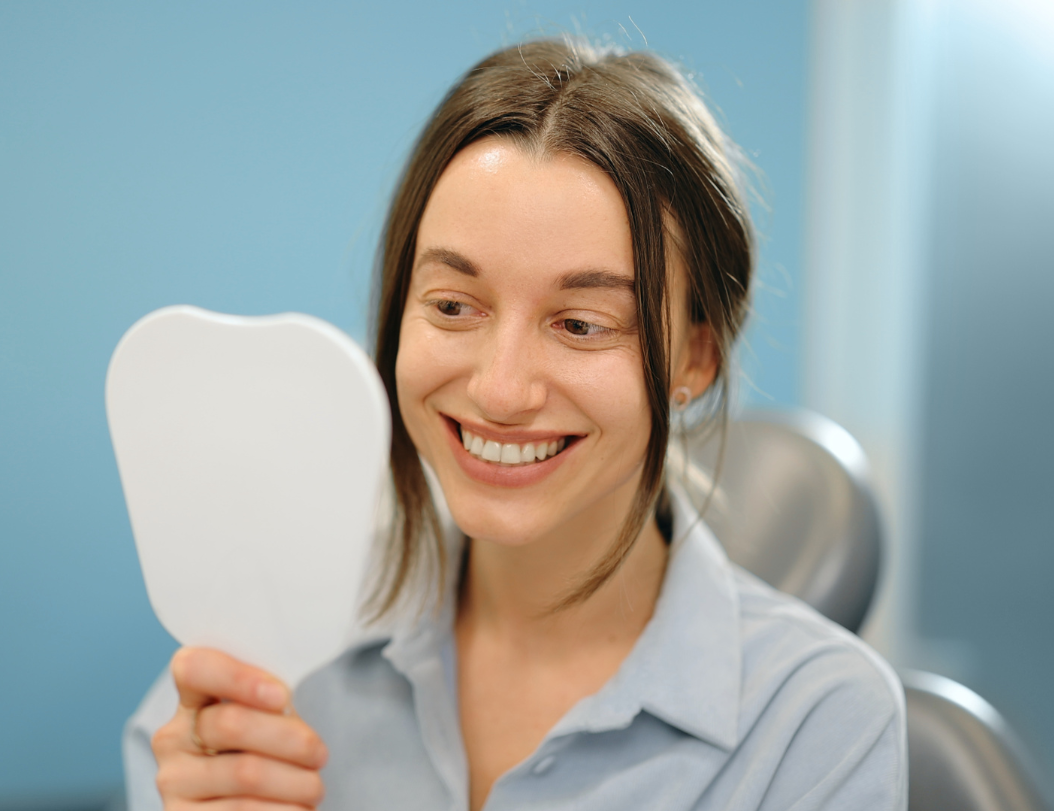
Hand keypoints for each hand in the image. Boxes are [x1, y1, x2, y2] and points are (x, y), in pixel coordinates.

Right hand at [152, 647, 327, 809]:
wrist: (252, 802)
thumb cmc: (267, 749)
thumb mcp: (267, 717)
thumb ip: (270, 699)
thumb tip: (283, 700)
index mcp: (191, 697)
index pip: (195, 668)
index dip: (238, 678)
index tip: (282, 696)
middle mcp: (173, 738)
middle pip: (232, 724)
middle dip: (289, 739)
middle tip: (319, 753)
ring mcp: (174, 781)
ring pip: (246, 773)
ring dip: (295, 781)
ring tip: (314, 787)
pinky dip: (284, 809)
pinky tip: (299, 808)